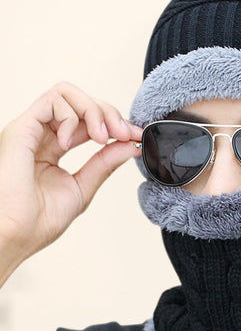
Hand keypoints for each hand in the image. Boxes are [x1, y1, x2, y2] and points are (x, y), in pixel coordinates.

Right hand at [0, 81, 142, 285]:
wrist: (13, 236)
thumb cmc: (37, 221)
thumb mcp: (82, 187)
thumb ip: (104, 163)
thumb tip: (130, 145)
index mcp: (52, 148)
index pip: (87, 122)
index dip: (115, 124)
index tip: (136, 136)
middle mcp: (41, 135)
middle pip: (81, 103)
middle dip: (110, 114)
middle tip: (125, 134)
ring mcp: (31, 130)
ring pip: (67, 94)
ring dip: (94, 111)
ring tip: (102, 138)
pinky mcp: (21, 128)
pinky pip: (53, 100)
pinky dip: (72, 116)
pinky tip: (69, 142)